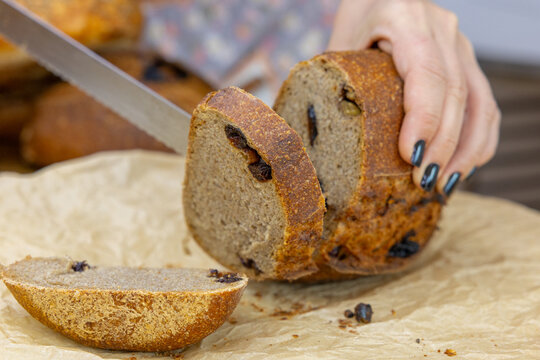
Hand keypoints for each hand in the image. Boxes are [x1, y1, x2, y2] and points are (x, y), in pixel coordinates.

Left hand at [328, 0, 500, 195]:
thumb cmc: (356, 20)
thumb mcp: (340, 42)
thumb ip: (336, 82)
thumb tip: (319, 141)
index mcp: (405, 18)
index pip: (426, 73)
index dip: (424, 118)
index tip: (411, 155)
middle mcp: (442, 28)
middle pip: (455, 93)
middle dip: (443, 145)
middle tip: (423, 181)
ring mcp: (460, 43)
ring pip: (479, 102)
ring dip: (466, 149)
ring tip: (444, 184)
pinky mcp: (467, 60)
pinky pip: (485, 102)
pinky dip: (479, 138)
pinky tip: (463, 165)